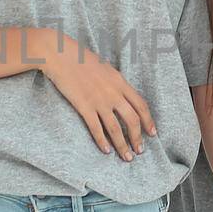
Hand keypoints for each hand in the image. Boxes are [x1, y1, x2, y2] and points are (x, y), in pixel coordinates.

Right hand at [41, 36, 156, 160]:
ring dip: (123, 145)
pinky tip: (106, 150)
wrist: (60, 55)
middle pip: (132, 120)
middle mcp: (113, 93)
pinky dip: (102, 141)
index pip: (141, 105)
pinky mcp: (84, 106)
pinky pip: (96, 128)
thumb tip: (121, 96)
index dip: (149, 121)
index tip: (152, 133)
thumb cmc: (80, 59)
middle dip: (138, 138)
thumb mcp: (105, 68)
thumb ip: (115, 83)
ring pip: (116, 128)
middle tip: (139, 151)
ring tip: (126, 157)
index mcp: (120, 82)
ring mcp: (99, 101)